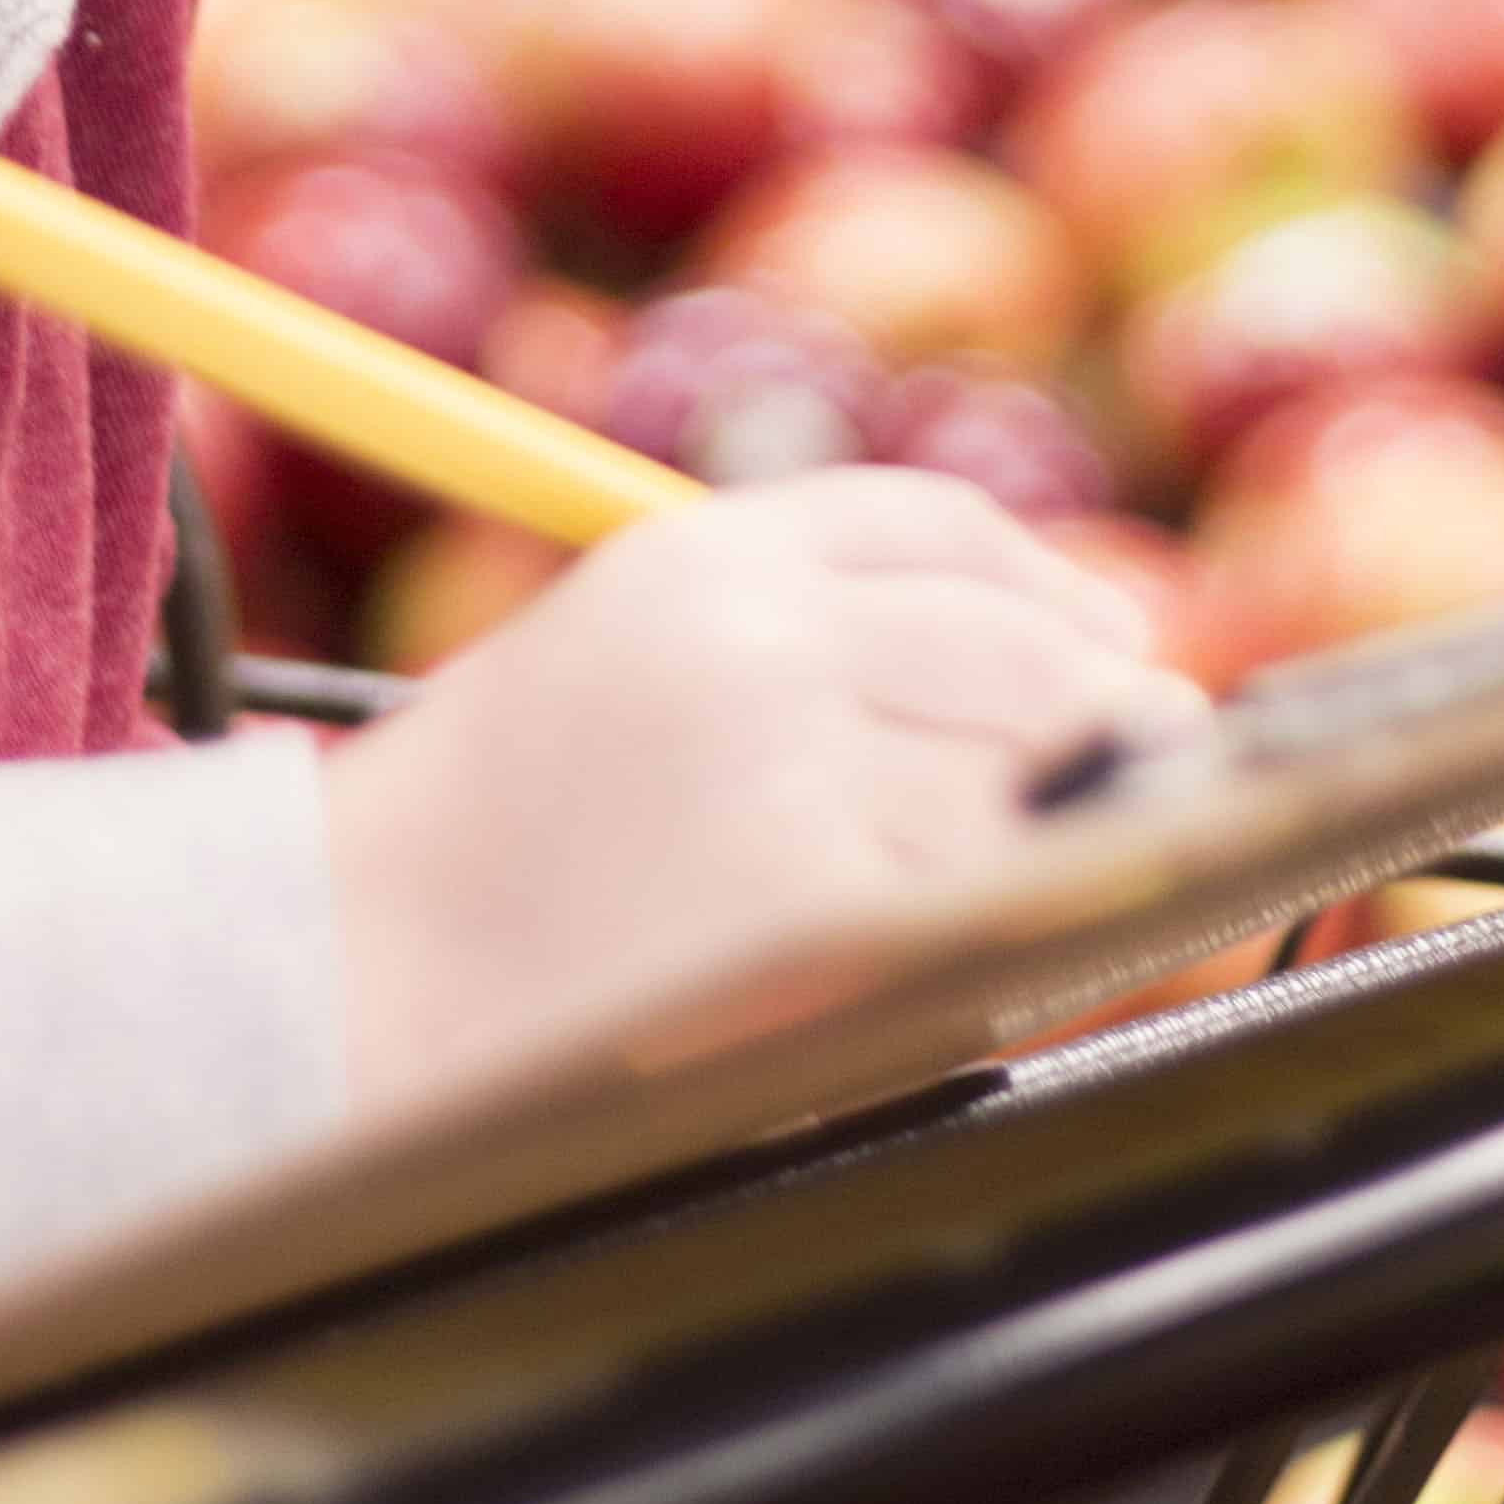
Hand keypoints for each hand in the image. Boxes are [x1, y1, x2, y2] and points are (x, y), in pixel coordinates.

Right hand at [320, 471, 1210, 1116]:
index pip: (932, 526)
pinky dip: (1008, 926)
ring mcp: (794, 758)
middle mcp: (758, 630)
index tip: (1107, 635)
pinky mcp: (821, 895)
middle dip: (1101, 705)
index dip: (1043, 580)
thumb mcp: (614, 666)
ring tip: (1066, 874)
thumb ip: (790, 643)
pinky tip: (991, 954)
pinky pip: (976, 898)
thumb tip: (1050, 677)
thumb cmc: (472, 854)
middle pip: (1014, 641)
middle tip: (1160, 753)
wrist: (343, 978)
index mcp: (695, 553)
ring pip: (1016, 771)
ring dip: (1056, 825)